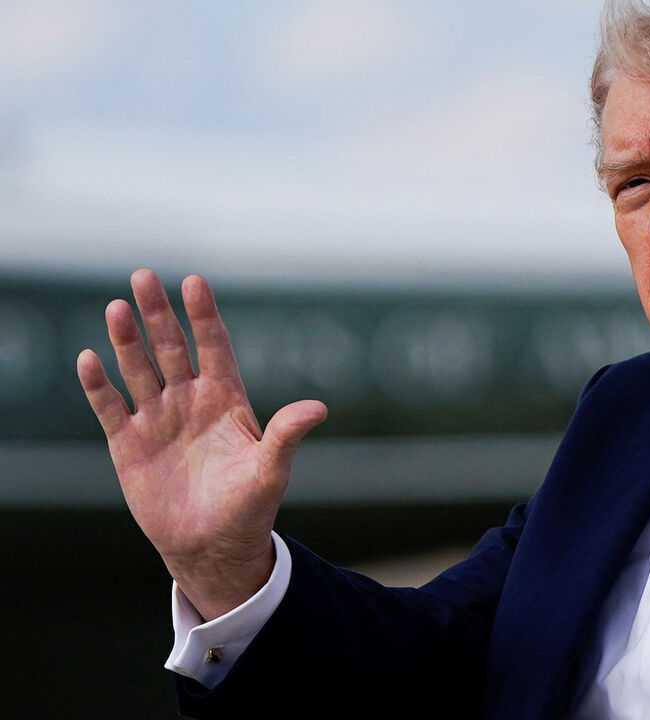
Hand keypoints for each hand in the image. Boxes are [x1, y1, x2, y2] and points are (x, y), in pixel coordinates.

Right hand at [77, 269, 326, 619]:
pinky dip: (99, 385)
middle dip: (158, 314)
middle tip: (144, 276)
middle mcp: (190, 401)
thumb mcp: (272, 469)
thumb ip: (287, 435)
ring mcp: (158, 420)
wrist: (213, 545)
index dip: (204, 315)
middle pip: (171, 348)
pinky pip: (111, 408)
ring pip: (139, 369)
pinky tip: (89, 359)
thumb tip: (319, 408)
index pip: (214, 346)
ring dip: (127, 340)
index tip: (195, 281)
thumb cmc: (250, 506)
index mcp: (226, 399)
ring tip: (118, 307)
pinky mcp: (129, 444)